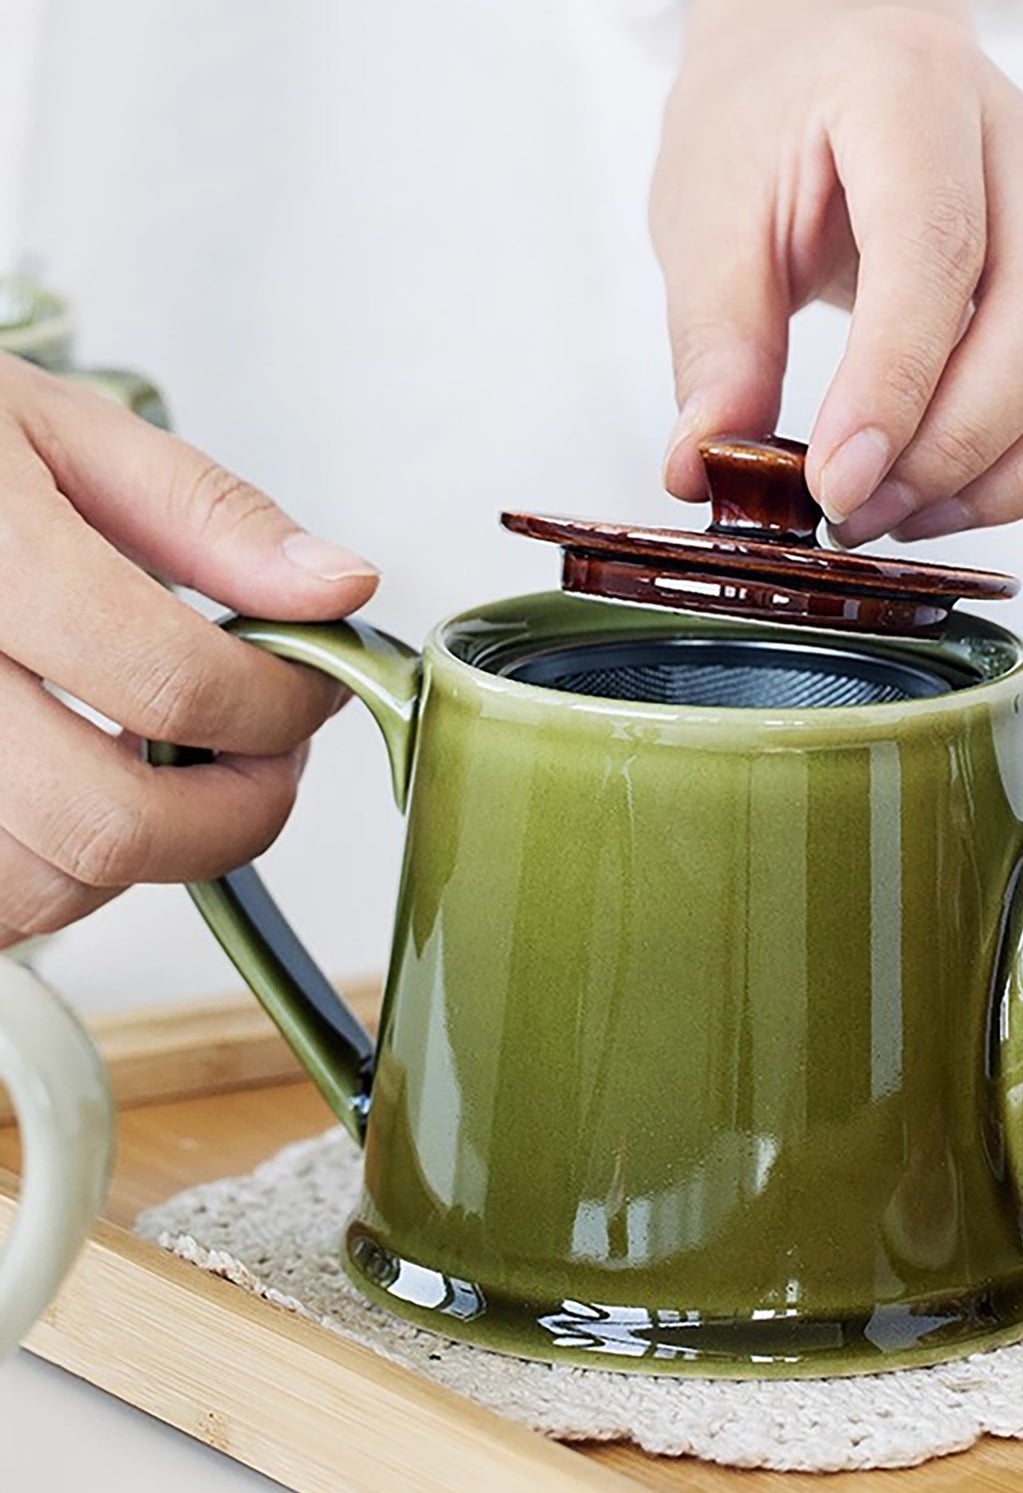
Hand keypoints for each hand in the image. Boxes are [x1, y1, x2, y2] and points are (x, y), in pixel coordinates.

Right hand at [0, 354, 378, 943]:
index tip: (310, 687)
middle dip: (235, 813)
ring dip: (146, 855)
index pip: (174, 684)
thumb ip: (210, 516)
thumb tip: (342, 589)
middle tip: (264, 758)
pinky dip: (53, 877)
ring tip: (165, 768)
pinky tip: (74, 799)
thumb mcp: (59, 430)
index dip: (280, 707)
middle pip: (111, 825)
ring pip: (40, 893)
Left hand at [652, 0, 1022, 542]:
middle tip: (870, 510)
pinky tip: (1003, 497)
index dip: (895, 385)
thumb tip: (702, 469)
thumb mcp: (705, 217)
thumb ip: (715, 342)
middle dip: (967, 442)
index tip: (836, 483)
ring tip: (929, 515)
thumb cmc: (768, 126)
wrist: (822, 58)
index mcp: (909, 91)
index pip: (936, 248)